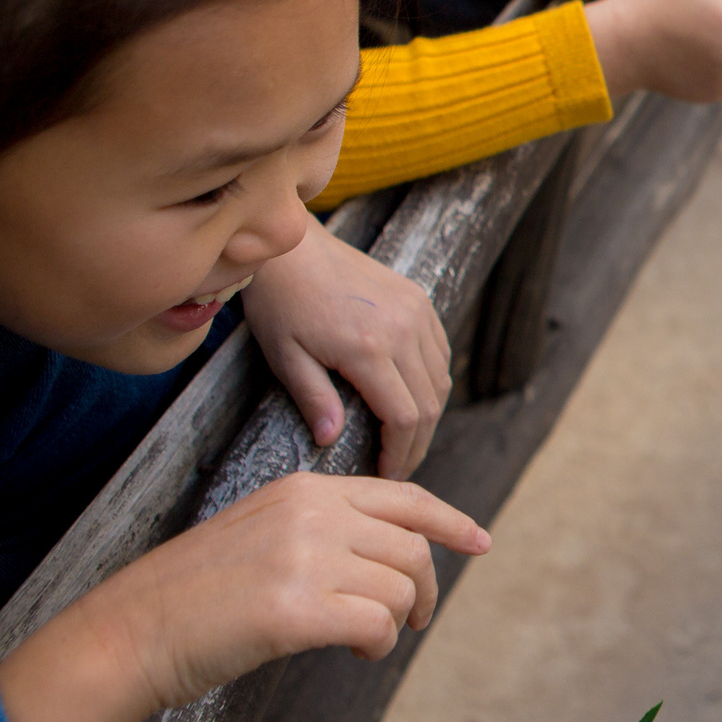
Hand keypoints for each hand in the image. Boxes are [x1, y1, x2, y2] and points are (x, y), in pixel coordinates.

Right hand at [0, 472, 488, 721]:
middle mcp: (310, 514)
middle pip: (412, 547)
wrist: (129, 632)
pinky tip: (356, 653)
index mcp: (304, 491)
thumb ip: (322, 531)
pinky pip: (377, 625)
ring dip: (396, 622)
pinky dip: (378, 645)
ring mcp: (304, 559)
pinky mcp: (296, 610)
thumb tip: (391, 559)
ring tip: (368, 642)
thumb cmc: (194, 595)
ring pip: (400, 587)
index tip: (480, 542)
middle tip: (414, 620)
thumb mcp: (262, 534)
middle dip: (426, 589)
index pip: (403, 497)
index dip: (450, 522)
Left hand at [242, 228, 452, 477]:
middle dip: (417, 442)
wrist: (293, 249)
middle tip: (399, 465)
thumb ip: (313, 399)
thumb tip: (331, 441)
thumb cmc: (280, 303)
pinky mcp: (419, 300)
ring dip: (428, 414)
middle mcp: (403, 329)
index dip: (399, 453)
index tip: (386, 472)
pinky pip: (439, 352)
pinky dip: (432, 381)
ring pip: (441, 380)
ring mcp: (416, 312)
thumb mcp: (285, 356)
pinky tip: (411, 396)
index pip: (403, 417)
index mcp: (368, 348)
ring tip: (405, 436)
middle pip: (430, 404)